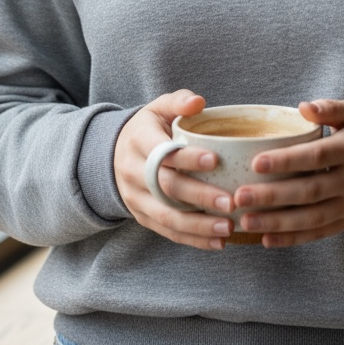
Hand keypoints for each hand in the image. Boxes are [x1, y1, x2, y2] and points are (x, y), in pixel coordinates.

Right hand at [113, 89, 236, 250]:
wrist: (113, 155)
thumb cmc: (149, 128)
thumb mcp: (158, 108)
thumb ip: (178, 101)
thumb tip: (199, 102)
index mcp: (138, 140)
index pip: (162, 152)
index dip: (187, 158)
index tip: (216, 161)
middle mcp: (133, 171)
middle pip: (166, 187)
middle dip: (199, 196)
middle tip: (230, 201)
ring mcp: (136, 198)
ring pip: (166, 216)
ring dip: (198, 225)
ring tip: (228, 227)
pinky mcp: (142, 217)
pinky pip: (167, 232)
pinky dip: (193, 239)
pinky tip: (218, 242)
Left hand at [231, 99, 343, 247]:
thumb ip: (330, 108)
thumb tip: (303, 107)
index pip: (317, 156)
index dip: (286, 161)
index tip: (256, 162)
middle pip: (310, 191)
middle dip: (272, 196)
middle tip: (239, 197)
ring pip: (312, 218)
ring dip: (277, 222)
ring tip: (246, 221)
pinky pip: (320, 233)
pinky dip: (293, 238)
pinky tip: (267, 239)